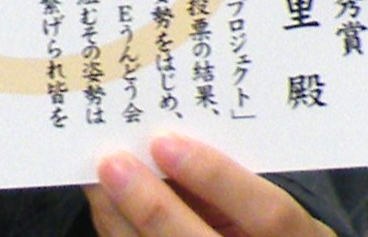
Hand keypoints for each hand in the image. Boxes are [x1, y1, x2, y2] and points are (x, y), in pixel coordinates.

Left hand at [86, 132, 328, 236]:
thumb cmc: (269, 221)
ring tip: (98, 177)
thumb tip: (168, 138)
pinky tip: (105, 202)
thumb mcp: (270, 197)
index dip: (218, 179)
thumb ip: (234, 175)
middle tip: (112, 162)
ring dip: (121, 219)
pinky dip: (119, 230)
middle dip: (152, 205)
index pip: (268, 215)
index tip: (166, 142)